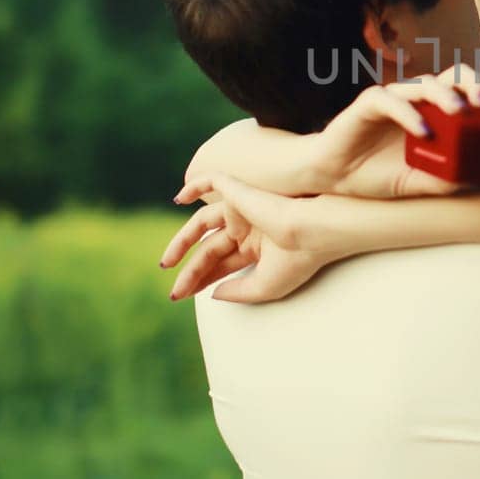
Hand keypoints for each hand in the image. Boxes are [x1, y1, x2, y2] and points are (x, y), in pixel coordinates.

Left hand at [161, 189, 332, 302]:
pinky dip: (194, 186)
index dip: (202, 280)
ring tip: (166, 263)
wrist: (313, 230)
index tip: (182, 296)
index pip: (223, 264)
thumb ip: (237, 292)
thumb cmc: (299, 259)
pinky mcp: (240, 192)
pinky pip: (212, 181)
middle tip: (175, 292)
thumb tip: (212, 294)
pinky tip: (179, 198)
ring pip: (203, 223)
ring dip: (181, 242)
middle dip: (191, 271)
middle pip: (210, 250)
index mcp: (259, 247)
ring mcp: (244, 209)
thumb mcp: (265, 287)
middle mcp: (250, 227)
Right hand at [310, 64, 479, 198]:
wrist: (334, 176)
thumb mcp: (418, 183)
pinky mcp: (369, 102)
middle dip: (476, 86)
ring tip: (462, 113)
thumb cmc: (378, 175)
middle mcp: (419, 100)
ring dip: (447, 95)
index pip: (470, 93)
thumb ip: (445, 179)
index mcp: (436, 113)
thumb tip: (479, 181)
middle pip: (454, 77)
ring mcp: (395, 98)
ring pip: (426, 83)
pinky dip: (410, 114)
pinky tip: (424, 133)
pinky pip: (392, 101)